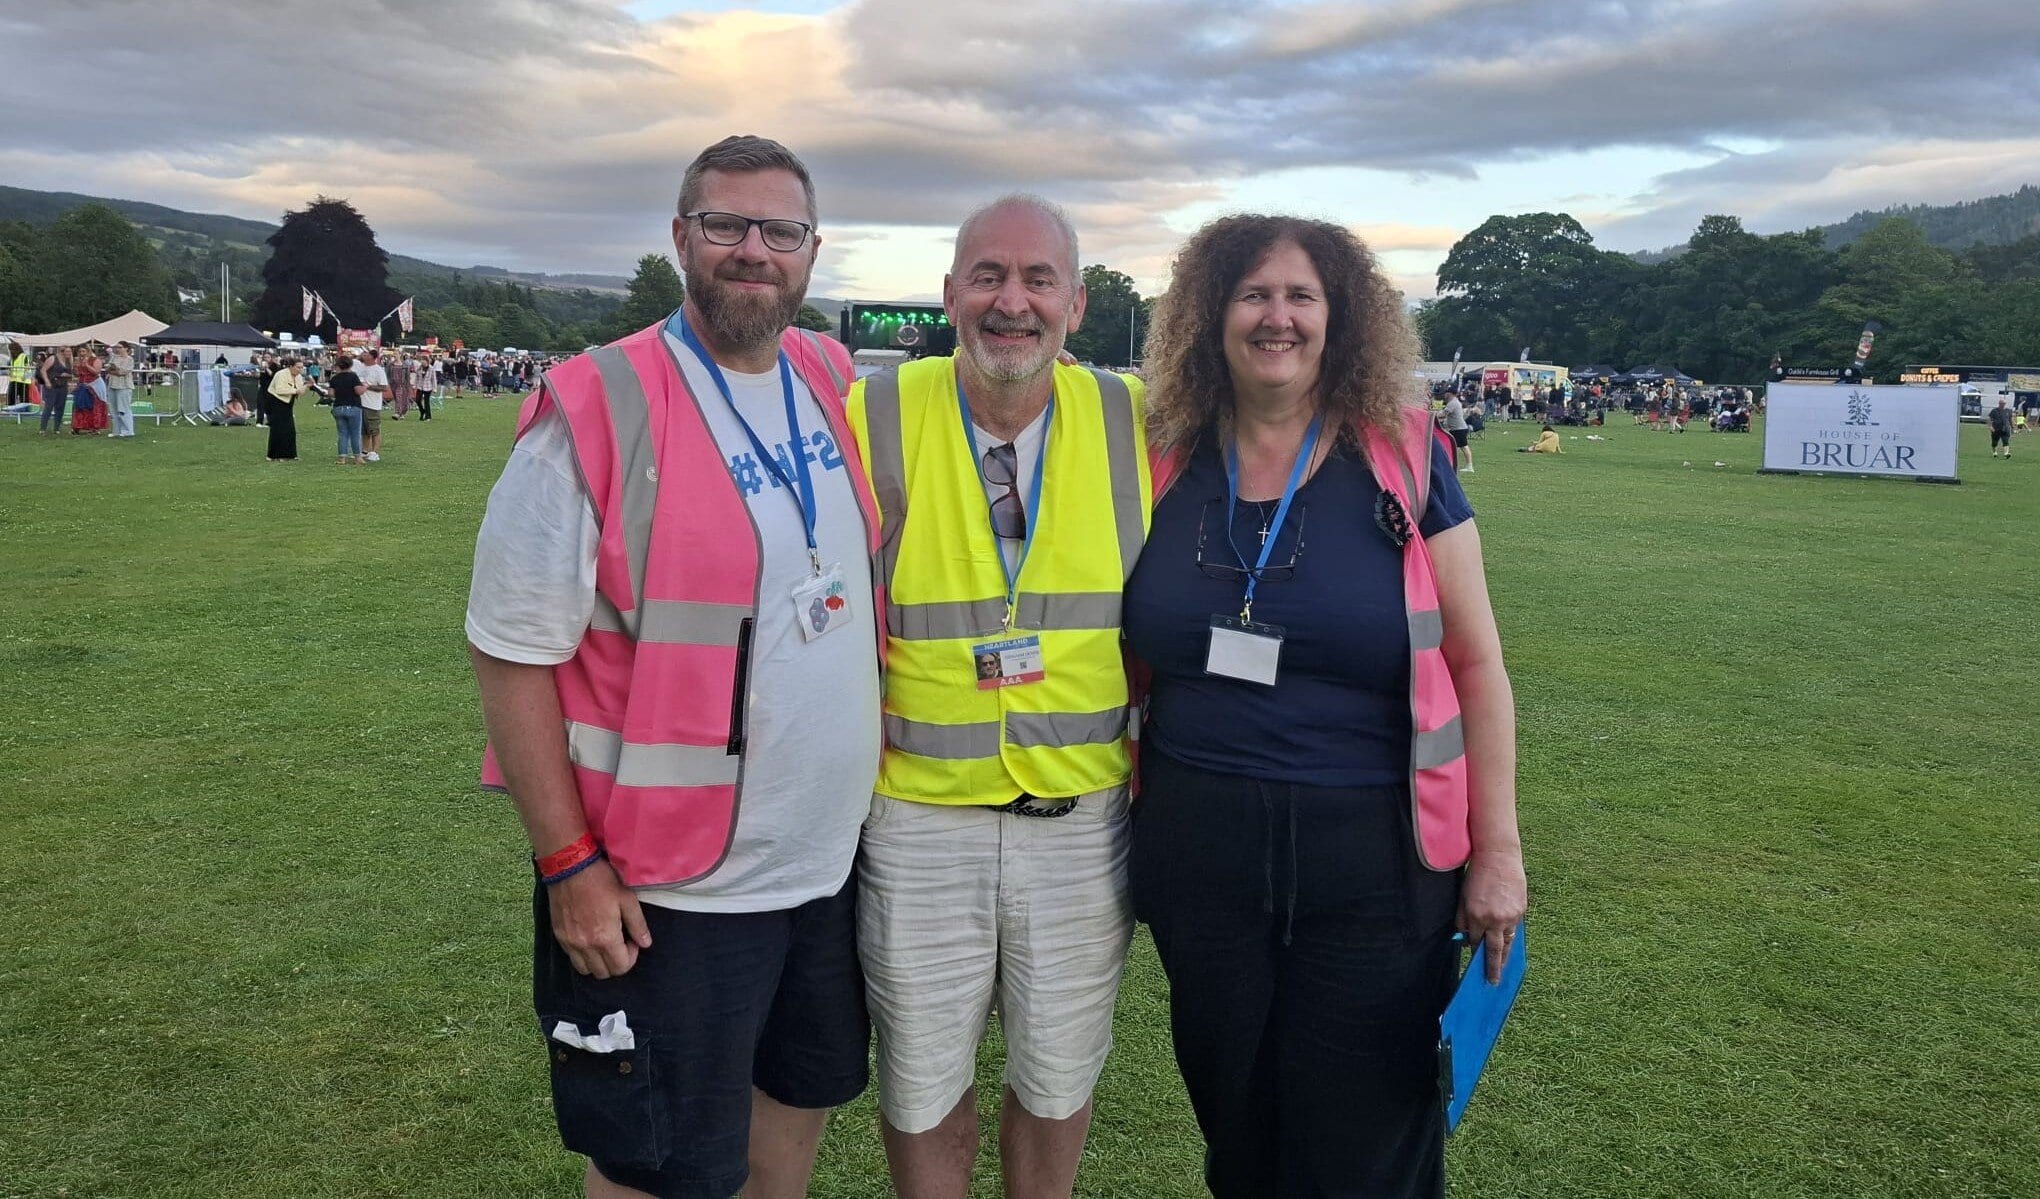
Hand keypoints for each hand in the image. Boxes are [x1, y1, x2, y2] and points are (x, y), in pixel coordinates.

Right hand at [546, 857, 652, 978]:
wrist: (570, 867)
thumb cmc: (602, 880)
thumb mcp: (627, 899)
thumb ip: (638, 925)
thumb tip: (645, 944)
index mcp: (605, 937)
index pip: (620, 967)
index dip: (631, 958)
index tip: (631, 941)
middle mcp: (585, 945)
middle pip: (603, 973)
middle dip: (616, 962)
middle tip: (620, 942)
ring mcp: (569, 942)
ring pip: (585, 970)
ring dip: (598, 962)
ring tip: (604, 943)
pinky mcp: (559, 936)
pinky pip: (572, 958)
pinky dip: (583, 956)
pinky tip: (589, 939)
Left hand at [1456, 847, 1527, 982]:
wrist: (1498, 857)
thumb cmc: (1477, 875)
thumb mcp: (1463, 897)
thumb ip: (1462, 919)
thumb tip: (1462, 937)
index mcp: (1477, 916)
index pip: (1475, 942)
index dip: (1475, 951)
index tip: (1475, 964)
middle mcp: (1494, 919)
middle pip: (1494, 951)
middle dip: (1493, 968)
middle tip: (1492, 982)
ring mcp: (1510, 916)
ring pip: (1508, 941)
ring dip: (1505, 955)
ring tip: (1503, 968)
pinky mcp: (1521, 910)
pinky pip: (1514, 928)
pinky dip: (1510, 934)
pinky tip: (1509, 941)